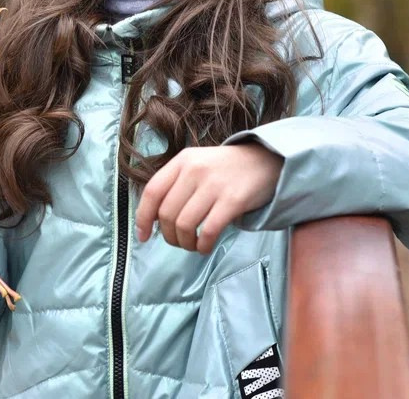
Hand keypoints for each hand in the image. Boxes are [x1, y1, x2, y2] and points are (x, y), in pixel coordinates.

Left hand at [135, 143, 282, 253]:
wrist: (266, 161)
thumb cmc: (225, 169)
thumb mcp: (196, 165)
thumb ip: (175, 185)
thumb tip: (152, 219)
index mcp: (181, 161)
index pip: (152, 192)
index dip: (143, 218)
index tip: (143, 236)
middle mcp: (195, 170)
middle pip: (167, 213)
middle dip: (168, 236)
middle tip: (177, 242)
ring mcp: (214, 184)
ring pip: (185, 225)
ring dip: (185, 243)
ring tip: (193, 245)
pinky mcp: (233, 200)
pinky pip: (209, 231)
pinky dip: (203, 245)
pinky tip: (205, 246)